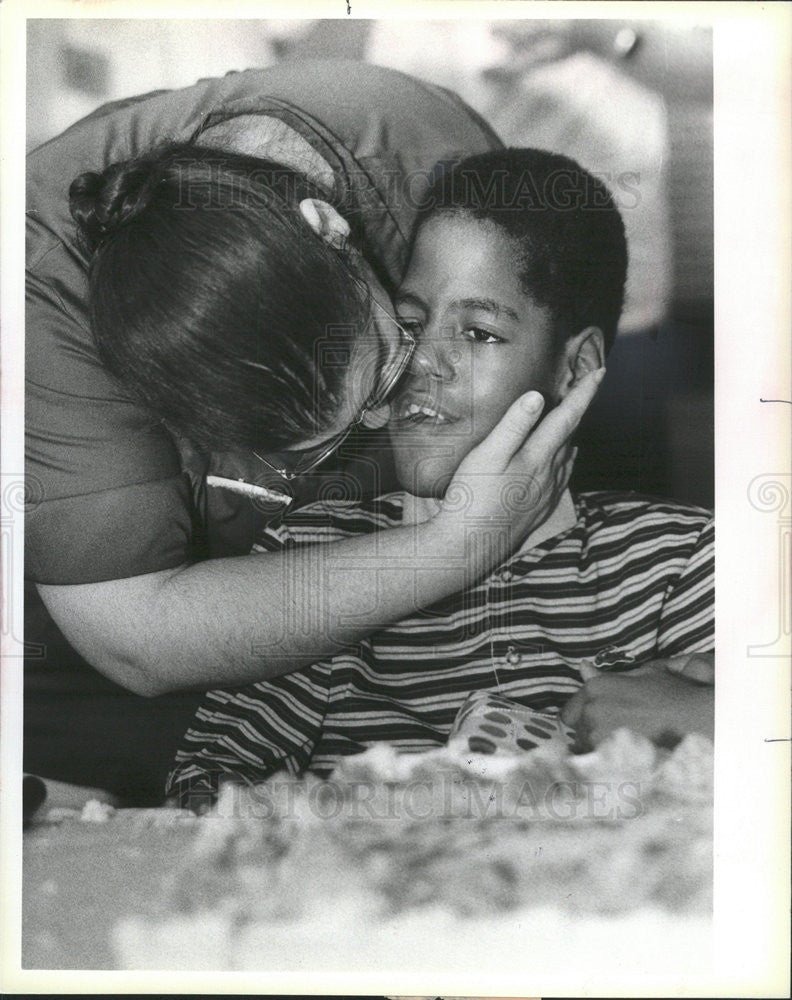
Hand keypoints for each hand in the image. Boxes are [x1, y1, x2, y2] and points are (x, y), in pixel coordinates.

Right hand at [436, 368, 604, 558]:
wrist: (468, 547)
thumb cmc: (472, 498)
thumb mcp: (486, 455)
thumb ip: (513, 425)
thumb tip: (537, 396)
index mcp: (538, 457)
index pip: (568, 417)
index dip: (584, 393)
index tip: (599, 372)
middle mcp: (549, 475)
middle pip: (571, 435)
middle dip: (579, 410)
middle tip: (584, 387)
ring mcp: (545, 494)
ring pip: (567, 457)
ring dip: (572, 435)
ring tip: (572, 419)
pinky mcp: (538, 509)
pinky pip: (561, 478)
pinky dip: (565, 461)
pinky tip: (562, 461)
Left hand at [561, 660, 714, 750]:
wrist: (697, 720)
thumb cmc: (671, 696)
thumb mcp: (640, 677)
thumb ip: (606, 677)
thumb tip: (582, 668)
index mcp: (596, 687)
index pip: (569, 711)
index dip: (583, 718)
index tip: (599, 723)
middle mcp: (592, 709)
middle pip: (578, 730)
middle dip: (591, 731)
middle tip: (619, 732)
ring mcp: (598, 734)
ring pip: (587, 747)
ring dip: (600, 748)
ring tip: (627, 745)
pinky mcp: (611, 755)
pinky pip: (598, 763)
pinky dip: (608, 763)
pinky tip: (627, 759)